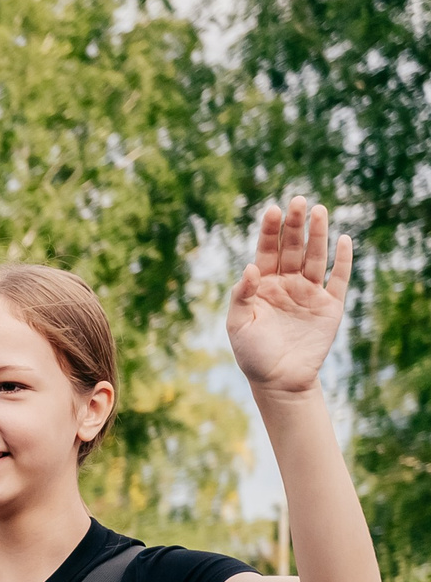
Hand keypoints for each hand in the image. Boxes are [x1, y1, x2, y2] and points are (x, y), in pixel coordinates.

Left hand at [227, 198, 351, 398]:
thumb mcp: (238, 325)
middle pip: (293, 247)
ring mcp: (309, 292)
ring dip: (318, 234)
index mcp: (263, 284)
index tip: (272, 210)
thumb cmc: (252, 354)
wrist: (278, 381)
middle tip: (297, 200)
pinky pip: (338, 278)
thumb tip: (250, 268)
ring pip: (316, 257)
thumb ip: (242, 296)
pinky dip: (343, 260)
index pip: (267, 250)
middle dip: (295, 224)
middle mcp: (287, 283)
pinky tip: (344, 240)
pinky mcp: (329, 305)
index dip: (269, 230)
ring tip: (318, 210)